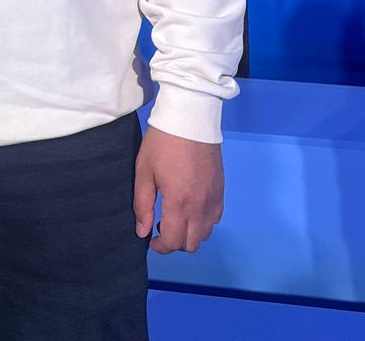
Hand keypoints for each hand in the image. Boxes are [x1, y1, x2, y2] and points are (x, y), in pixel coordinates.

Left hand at [133, 126, 223, 253]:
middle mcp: (200, 207)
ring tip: (176, 216)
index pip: (173, 242)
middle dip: (175, 242)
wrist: (191, 117)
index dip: (160, 247)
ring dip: (190, 233)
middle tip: (162, 226)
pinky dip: (204, 222)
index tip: (151, 239)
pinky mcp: (221, 190)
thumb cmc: (162, 142)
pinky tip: (192, 207)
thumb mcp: (144, 171)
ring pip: (206, 234)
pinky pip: (216, 218)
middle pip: (192, 244)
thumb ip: (143, 205)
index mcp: (179, 203)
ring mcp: (214, 199)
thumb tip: (142, 232)